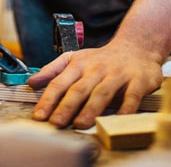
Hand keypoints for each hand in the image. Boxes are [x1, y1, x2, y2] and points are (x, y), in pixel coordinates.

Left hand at [26, 38, 164, 128]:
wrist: (136, 47)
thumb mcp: (74, 59)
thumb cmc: (101, 59)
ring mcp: (118, 74)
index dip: (48, 99)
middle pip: (79, 89)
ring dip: (91, 109)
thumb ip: (52, 70)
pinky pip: (132, 96)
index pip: (60, 82)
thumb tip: (31, 82)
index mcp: (79, 65)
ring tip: (81, 124)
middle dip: (66, 107)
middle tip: (56, 123)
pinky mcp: (139, 80)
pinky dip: (126, 107)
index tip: (39, 116)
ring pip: (103, 92)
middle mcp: (97, 69)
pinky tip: (118, 119)